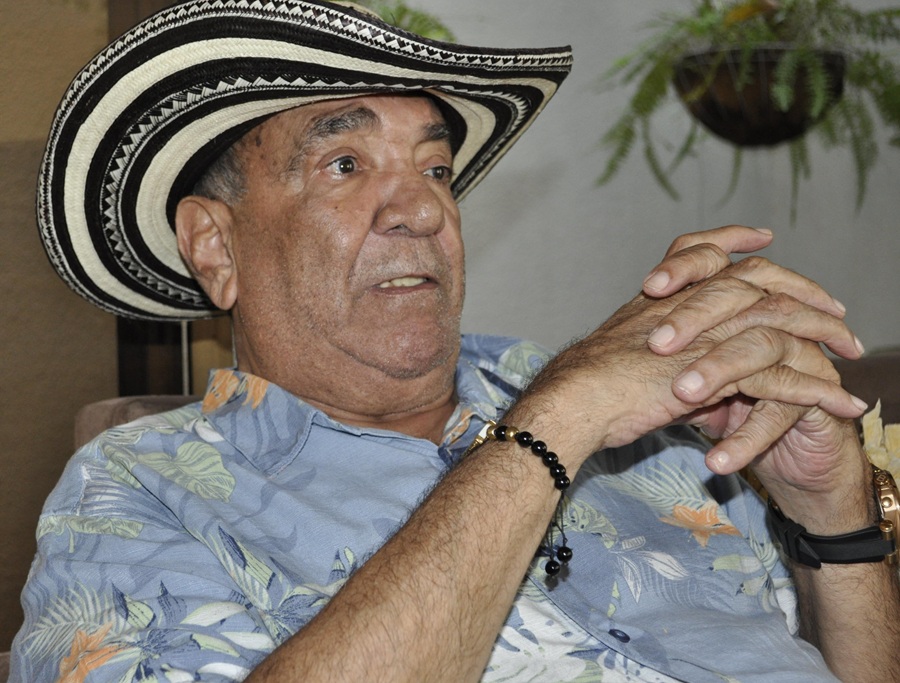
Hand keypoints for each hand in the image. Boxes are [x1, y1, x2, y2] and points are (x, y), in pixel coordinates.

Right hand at [520, 226, 863, 474]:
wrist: (574, 400)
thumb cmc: (585, 384)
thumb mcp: (621, 351)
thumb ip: (656, 347)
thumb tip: (674, 361)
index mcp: (662, 297)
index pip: (703, 250)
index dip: (733, 239)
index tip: (762, 237)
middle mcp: (688, 305)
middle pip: (759, 279)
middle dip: (802, 288)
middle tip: (836, 306)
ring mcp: (705, 335)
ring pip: (780, 322)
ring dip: (823, 335)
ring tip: (853, 351)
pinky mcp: (718, 372)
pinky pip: (782, 378)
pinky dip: (818, 392)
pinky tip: (844, 404)